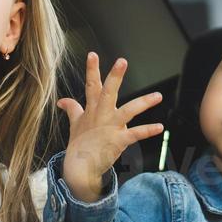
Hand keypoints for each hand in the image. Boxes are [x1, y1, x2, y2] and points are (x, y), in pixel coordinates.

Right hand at [57, 53, 163, 203]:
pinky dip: (148, 130)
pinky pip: (135, 134)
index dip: (92, 69)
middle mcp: (101, 115)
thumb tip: (61, 100)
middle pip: (108, 92)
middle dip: (115, 76)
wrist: (80, 167)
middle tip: (122, 61)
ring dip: (144, 103)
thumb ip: (72, 109)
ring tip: (158, 96)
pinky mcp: (118, 140)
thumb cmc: (79, 144)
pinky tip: (160, 127)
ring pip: (129, 111)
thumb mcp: (74, 124)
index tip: (92, 54)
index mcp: (92, 109)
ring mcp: (110, 127)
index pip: (91, 85)